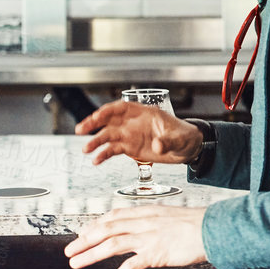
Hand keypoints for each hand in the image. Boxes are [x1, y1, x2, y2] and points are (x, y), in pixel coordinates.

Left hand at [66, 206, 207, 268]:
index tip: (83, 231)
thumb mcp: (171, 216)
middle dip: (84, 240)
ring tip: (75, 264)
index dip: (95, 224)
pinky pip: (130, 266)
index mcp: (147, 212)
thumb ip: (155, 221)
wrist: (214, 229)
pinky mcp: (155, 253)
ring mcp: (148, 237)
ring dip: (90, 255)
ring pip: (111, 244)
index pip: (114, 216)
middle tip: (69, 250)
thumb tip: (145, 227)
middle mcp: (144, 222)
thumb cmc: (197, 225)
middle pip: (106, 229)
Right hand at [76, 102, 201, 165]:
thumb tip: (157, 145)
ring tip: (86, 149)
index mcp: (144, 114)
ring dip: (96, 141)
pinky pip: (114, 150)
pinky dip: (104, 154)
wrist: (188, 148)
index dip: (108, 111)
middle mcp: (134, 123)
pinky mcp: (131, 148)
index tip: (97, 116)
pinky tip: (96, 160)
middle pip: (110, 120)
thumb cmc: (185, 136)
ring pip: (109, 136)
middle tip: (81, 129)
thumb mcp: (179, 138)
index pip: (122, 108)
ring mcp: (131, 135)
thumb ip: (168, 141)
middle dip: (94, 123)